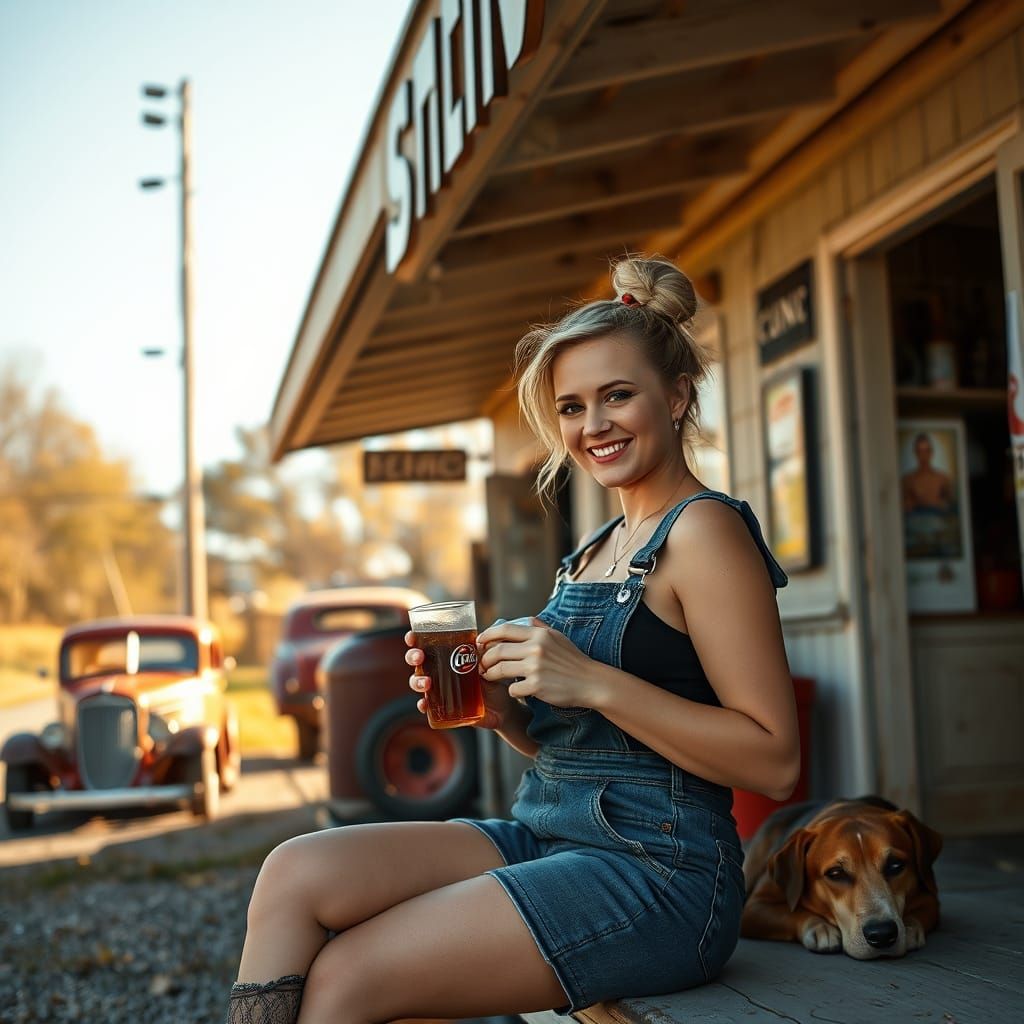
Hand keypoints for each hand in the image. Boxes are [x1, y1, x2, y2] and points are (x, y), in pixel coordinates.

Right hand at [404, 629, 512, 730]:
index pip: (426, 643)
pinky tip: (424, 703)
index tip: (412, 637)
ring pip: (417, 682)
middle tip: (419, 657)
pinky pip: (427, 706)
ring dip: (417, 681)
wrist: (502, 706)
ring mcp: (438, 688)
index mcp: (446, 654)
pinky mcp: (442, 706)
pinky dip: (423, 704)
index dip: (414, 639)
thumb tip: (484, 636)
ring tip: (426, 683)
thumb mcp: (489, 661)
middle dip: (413, 657)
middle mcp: (438, 670)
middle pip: (417, 661)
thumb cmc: (492, 679)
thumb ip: (484, 649)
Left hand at [476, 617, 598, 707]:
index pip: (505, 630)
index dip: (487, 635)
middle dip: (484, 658)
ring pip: (500, 669)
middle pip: (497, 650)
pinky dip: (511, 692)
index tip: (479, 641)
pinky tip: (515, 691)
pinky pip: (513, 689)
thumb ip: (540, 627)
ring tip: (489, 677)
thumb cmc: (573, 660)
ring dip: (490, 675)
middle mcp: (536, 648)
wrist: (590, 681)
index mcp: (539, 634)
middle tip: (481, 664)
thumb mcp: (558, 637)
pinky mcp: (537, 686)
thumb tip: (525, 620)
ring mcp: (535, 667)